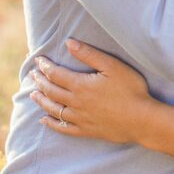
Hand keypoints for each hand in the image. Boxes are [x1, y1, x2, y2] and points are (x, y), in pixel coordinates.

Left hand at [30, 39, 153, 143]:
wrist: (141, 119)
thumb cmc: (130, 89)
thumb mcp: (112, 66)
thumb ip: (89, 54)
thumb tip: (69, 43)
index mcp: (80, 85)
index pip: (56, 74)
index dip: (45, 66)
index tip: (38, 59)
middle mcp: (75, 103)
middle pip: (51, 91)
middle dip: (40, 81)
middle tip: (32, 74)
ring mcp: (80, 118)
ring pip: (53, 109)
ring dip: (41, 100)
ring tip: (33, 94)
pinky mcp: (86, 130)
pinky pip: (63, 128)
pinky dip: (51, 124)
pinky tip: (44, 120)